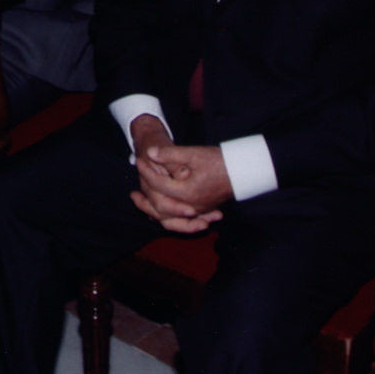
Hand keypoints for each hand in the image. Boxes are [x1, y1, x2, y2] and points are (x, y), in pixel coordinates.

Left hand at [127, 116, 228, 233]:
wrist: (243, 171)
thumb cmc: (219, 160)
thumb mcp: (194, 154)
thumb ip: (171, 154)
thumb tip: (150, 153)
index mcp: (188, 192)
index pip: (160, 185)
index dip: (148, 172)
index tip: (141, 161)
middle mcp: (192, 206)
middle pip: (161, 208)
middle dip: (145, 200)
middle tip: (131, 194)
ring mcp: (198, 211)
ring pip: (170, 219)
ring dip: (153, 212)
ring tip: (140, 205)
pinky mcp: (202, 211)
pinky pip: (180, 220)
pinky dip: (167, 216)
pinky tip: (157, 211)